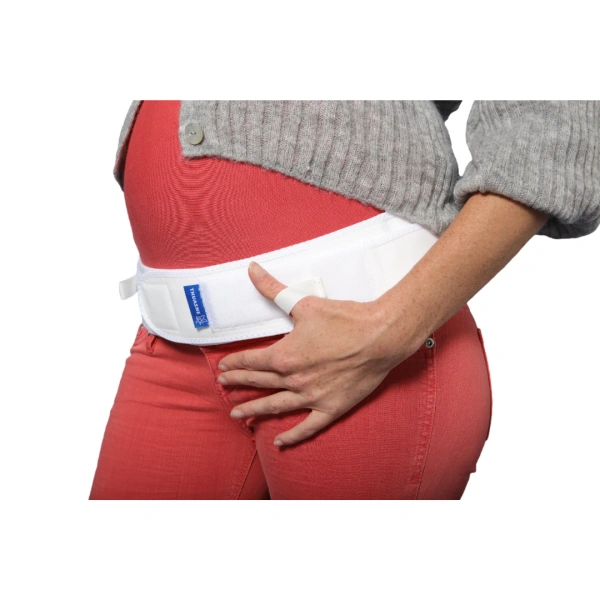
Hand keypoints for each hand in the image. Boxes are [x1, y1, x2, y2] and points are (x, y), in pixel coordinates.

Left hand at [216, 261, 421, 446]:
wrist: (381, 336)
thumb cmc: (345, 319)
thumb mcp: (304, 303)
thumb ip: (273, 289)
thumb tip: (252, 269)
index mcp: (284, 356)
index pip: (250, 361)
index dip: (234, 364)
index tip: (223, 367)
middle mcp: (294, 380)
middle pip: (258, 383)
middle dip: (238, 384)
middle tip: (224, 387)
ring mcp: (312, 397)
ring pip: (276, 406)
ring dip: (254, 411)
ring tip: (238, 415)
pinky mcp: (331, 408)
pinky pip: (307, 427)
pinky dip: (292, 436)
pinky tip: (279, 441)